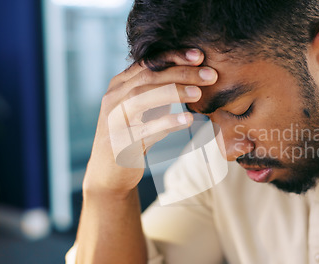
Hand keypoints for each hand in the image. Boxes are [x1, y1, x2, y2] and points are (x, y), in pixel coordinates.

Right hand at [83, 49, 217, 195]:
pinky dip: (168, 122)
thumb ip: (157, 88)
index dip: (174, 56)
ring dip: (173, 92)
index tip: (200, 55)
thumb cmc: (132, 134)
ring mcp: (114, 120)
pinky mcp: (119, 142)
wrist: (108, 172)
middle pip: (148, 77)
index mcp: (119, 84)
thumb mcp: (142, 107)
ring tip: (199, 93)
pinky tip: (188, 119)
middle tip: (210, 74)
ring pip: (142, 98)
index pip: (148, 62)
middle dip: (181, 72)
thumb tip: (194, 72)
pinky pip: (145, 130)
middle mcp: (113, 98)